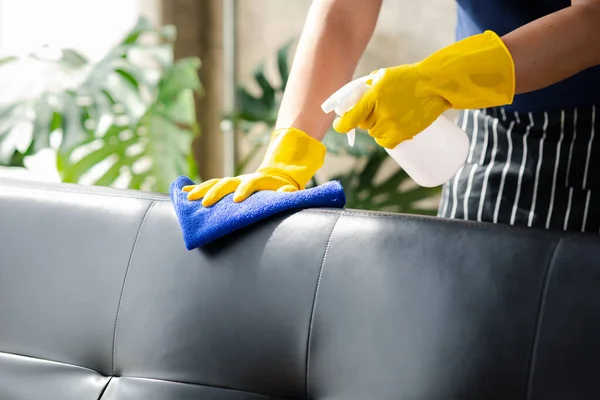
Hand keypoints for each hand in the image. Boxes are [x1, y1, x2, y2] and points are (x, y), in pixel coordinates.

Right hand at [183, 127, 325, 206]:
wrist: (274, 177)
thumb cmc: (281, 189)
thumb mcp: (287, 190)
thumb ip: (287, 192)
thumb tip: (289, 190)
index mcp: (257, 181)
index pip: (249, 183)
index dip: (243, 190)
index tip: (236, 200)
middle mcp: (241, 180)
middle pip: (226, 183)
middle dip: (215, 192)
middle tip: (206, 204)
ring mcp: (232, 182)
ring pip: (214, 183)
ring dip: (201, 190)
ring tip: (188, 198)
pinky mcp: (225, 186)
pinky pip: (209, 186)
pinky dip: (196, 189)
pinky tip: (182, 192)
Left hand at [333, 30, 514, 148]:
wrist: (435, 85)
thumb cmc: (409, 78)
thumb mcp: (383, 76)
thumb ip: (366, 88)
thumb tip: (350, 100)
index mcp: (373, 96)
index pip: (350, 119)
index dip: (341, 125)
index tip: (339, 125)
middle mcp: (381, 113)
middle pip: (364, 125)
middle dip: (367, 119)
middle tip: (379, 110)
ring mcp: (392, 125)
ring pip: (375, 134)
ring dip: (379, 127)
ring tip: (393, 115)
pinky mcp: (402, 134)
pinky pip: (386, 143)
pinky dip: (387, 138)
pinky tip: (393, 128)